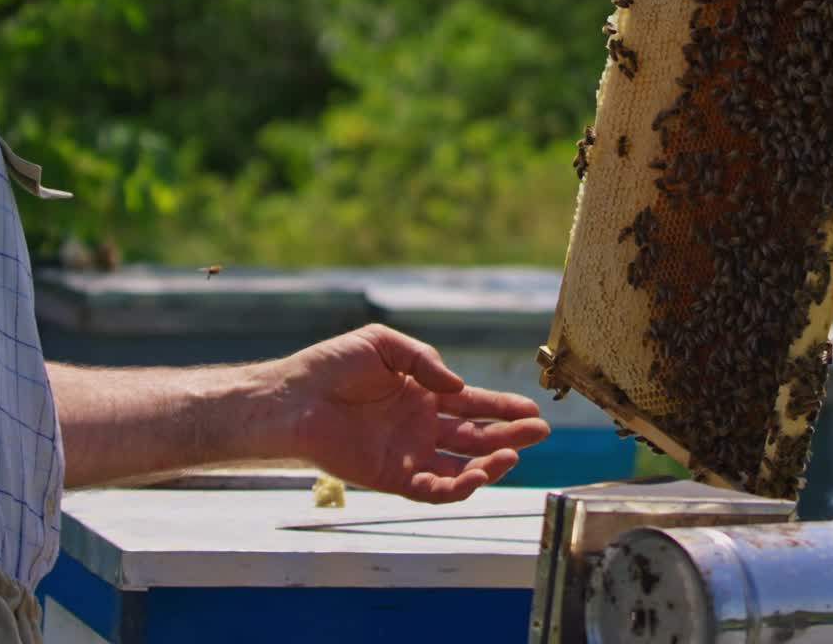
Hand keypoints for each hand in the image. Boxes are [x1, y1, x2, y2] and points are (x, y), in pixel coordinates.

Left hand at [266, 324, 549, 503]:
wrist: (293, 398)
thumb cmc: (333, 365)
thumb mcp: (383, 344)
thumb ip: (424, 361)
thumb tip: (459, 385)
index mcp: (423, 392)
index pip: (472, 402)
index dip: (502, 407)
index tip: (532, 410)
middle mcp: (421, 424)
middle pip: (474, 435)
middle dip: (509, 435)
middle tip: (539, 433)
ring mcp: (408, 452)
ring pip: (459, 465)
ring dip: (488, 464)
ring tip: (512, 456)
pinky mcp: (390, 476)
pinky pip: (430, 488)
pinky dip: (454, 487)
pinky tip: (473, 478)